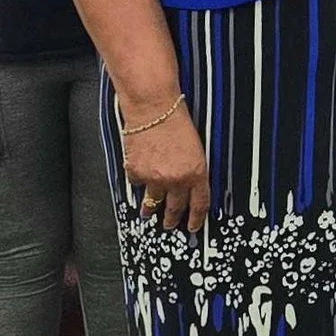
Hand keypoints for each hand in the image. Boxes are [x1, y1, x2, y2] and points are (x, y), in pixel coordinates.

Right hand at [120, 101, 209, 232]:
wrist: (153, 108)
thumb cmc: (177, 121)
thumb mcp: (197, 148)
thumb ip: (194, 169)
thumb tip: (189, 183)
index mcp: (197, 173)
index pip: (199, 203)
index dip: (197, 218)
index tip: (194, 226)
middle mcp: (176, 180)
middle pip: (175, 208)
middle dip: (173, 219)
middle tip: (171, 226)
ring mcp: (154, 178)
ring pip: (153, 202)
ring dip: (151, 209)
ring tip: (149, 214)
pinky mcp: (136, 172)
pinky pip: (137, 184)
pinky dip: (138, 181)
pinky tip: (139, 177)